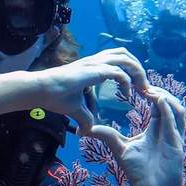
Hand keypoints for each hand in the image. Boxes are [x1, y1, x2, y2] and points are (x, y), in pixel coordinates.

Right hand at [31, 48, 148, 135]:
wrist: (41, 90)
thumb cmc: (54, 96)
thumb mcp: (75, 109)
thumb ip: (84, 118)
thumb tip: (85, 131)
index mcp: (92, 66)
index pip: (117, 59)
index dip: (129, 70)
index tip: (135, 89)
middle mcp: (95, 61)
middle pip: (125, 53)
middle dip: (138, 68)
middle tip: (144, 86)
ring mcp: (94, 64)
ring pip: (125, 57)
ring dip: (137, 72)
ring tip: (141, 88)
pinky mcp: (94, 71)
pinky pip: (118, 72)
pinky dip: (127, 82)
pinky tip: (127, 95)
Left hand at [88, 88, 184, 185]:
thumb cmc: (138, 171)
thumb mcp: (119, 147)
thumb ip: (106, 135)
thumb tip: (85, 129)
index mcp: (157, 128)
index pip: (158, 104)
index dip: (150, 92)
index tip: (136, 85)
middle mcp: (168, 129)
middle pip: (170, 102)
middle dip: (158, 90)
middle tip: (142, 83)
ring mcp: (175, 136)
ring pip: (177, 109)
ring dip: (165, 97)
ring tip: (150, 90)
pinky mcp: (177, 143)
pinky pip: (175, 122)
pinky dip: (168, 109)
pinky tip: (157, 100)